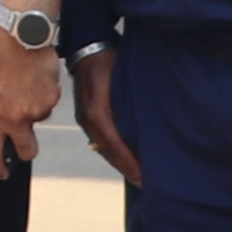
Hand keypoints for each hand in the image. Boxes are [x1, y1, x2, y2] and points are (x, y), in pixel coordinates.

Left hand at [0, 23, 57, 177]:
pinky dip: (39, 96)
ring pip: (36, 120)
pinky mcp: (54, 95)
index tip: (0, 173)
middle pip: (27, 150)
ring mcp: (40, 108)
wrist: (23, 33)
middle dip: (21, 152)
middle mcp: (21, 117)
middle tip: (16, 144)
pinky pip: (46, 102)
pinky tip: (29, 80)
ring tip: (18, 91)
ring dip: (29, 114)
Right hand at [66, 47, 139, 194]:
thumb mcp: (119, 78)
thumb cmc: (107, 60)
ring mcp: (86, 118)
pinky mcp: (88, 115)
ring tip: (137, 175)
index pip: (114, 145)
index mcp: (96, 113)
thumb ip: (129, 101)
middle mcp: (88, 119)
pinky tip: (125, 157)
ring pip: (104, 147)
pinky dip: (114, 151)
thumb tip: (146, 125)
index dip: (129, 163)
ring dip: (120, 162)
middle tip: (145, 184)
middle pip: (108, 151)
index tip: (144, 178)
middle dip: (126, 168)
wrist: (87, 46)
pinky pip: (101, 139)